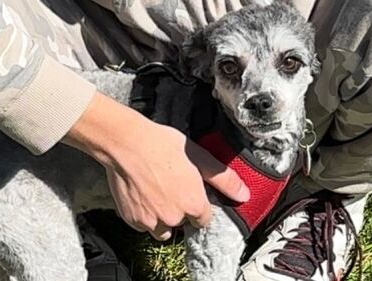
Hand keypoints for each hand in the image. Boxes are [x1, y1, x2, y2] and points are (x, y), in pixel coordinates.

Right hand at [65, 92, 249, 240]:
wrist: (127, 143)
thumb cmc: (162, 145)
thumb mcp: (199, 156)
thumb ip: (224, 179)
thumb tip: (244, 195)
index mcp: (193, 204)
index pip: (203, 219)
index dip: (197, 204)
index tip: (189, 192)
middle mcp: (174, 218)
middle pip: (182, 223)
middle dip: (179, 209)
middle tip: (170, 185)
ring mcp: (151, 221)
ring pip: (161, 229)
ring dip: (161, 217)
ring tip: (156, 192)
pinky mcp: (132, 219)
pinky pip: (142, 225)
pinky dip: (143, 214)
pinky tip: (142, 193)